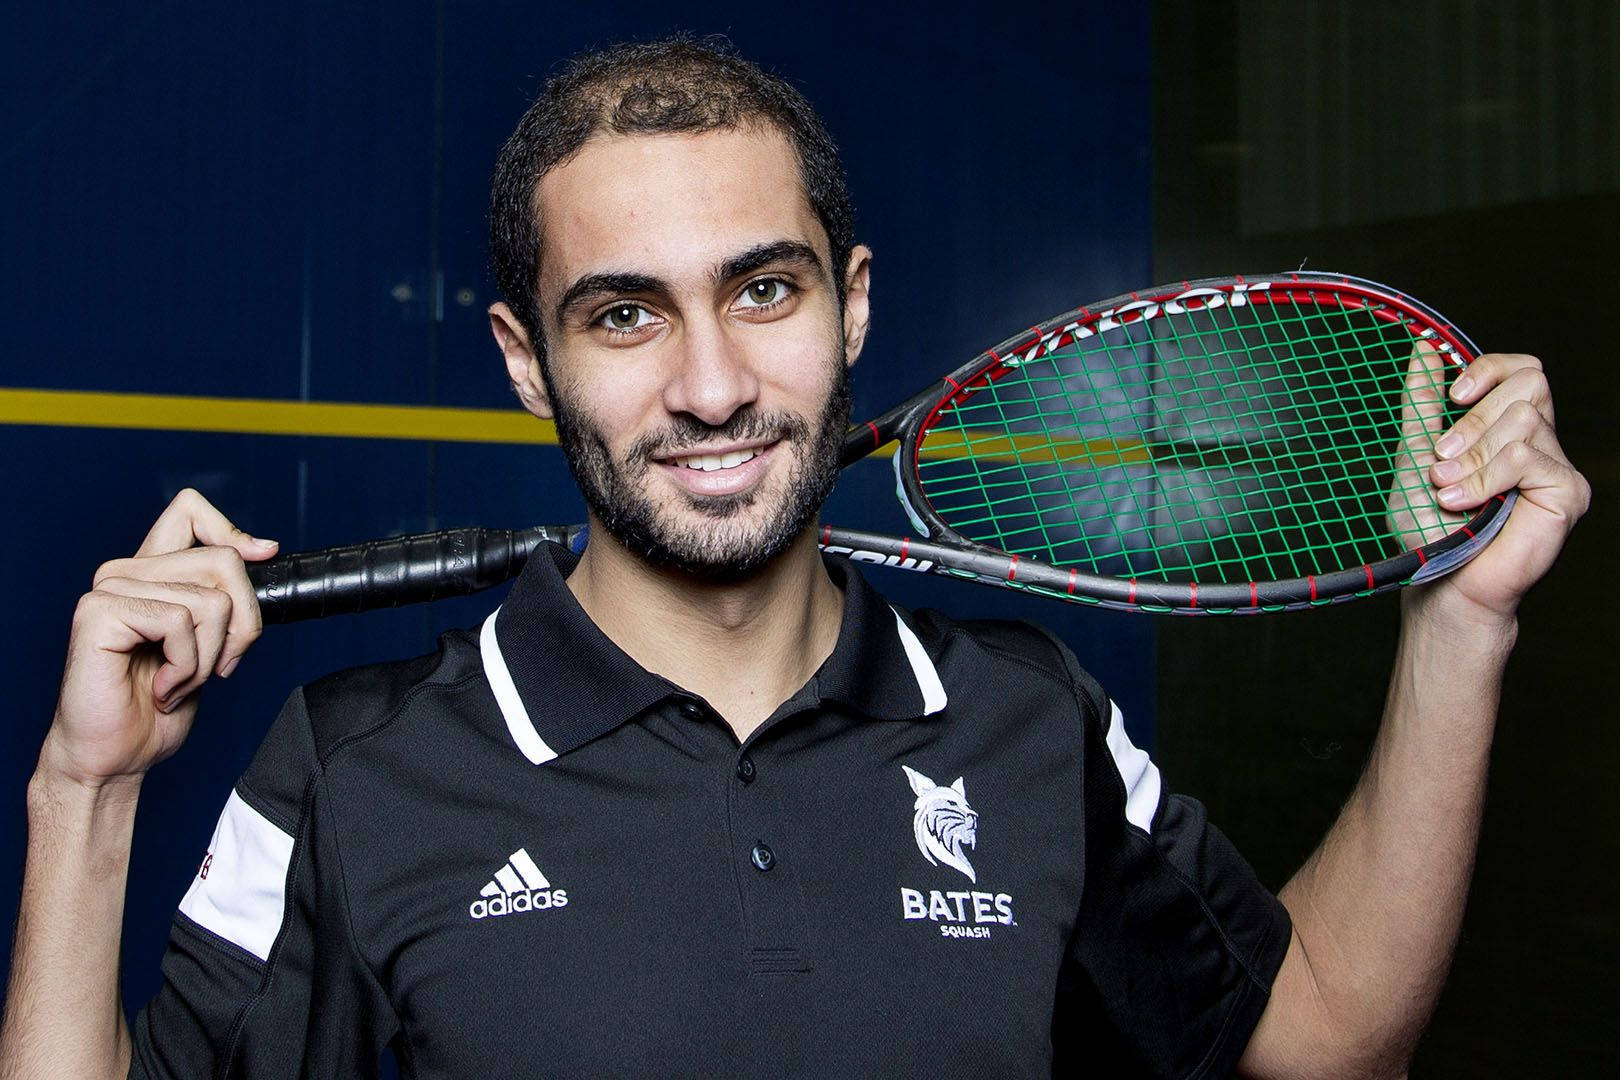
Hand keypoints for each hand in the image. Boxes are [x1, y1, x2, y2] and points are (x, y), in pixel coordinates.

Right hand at [38, 489, 277, 788]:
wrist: (115, 755)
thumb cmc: (156, 706)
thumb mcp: (210, 644)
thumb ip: (224, 597)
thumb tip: (264, 548)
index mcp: (152, 573)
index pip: (190, 510)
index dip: (233, 531)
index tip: (262, 556)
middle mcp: (127, 571)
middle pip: (224, 561)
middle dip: (243, 625)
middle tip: (218, 666)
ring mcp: (109, 588)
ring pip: (211, 600)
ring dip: (209, 657)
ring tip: (178, 681)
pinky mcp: (99, 611)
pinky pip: (181, 623)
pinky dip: (186, 667)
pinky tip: (160, 688)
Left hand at [1399, 350, 1589, 625]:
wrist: (1442, 581)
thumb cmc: (1429, 525)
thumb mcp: (1415, 451)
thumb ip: (1423, 401)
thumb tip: (1424, 347)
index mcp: (1507, 428)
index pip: (1522, 369)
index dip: (1490, 369)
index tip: (1453, 395)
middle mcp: (1540, 441)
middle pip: (1529, 384)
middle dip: (1475, 418)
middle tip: (1442, 459)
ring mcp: (1557, 465)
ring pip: (1526, 418)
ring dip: (1475, 455)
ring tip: (1450, 491)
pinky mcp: (1567, 491)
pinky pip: (1529, 456)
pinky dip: (1488, 477)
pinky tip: (1466, 504)